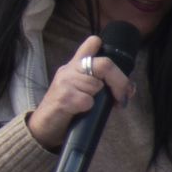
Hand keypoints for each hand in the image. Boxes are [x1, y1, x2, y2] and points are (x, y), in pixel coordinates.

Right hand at [23, 35, 134, 152]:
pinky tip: (78, 113)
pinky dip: (88, 109)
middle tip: (122, 95)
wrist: (41, 128)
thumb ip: (100, 84)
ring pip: (96, 85)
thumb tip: (130, 89)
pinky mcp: (63, 98)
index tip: (116, 71)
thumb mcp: (80, 91)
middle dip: (120, 81)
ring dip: (98, 99)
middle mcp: (69, 70)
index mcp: (74, 66)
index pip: (92, 44)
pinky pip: (87, 101)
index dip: (107, 52)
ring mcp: (65, 83)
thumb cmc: (65, 109)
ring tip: (87, 107)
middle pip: (104, 64)